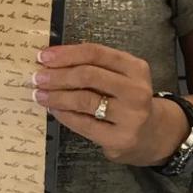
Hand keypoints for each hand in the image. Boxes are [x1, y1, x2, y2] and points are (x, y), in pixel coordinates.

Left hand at [33, 42, 183, 166]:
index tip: (43, 56)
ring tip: (40, 94)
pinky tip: (53, 109)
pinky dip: (63, 115)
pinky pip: (83, 123)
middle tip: (37, 77)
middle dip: (57, 75)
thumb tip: (52, 61)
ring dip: (56, 96)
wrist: (154, 134)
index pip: (95, 53)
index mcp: (135, 68)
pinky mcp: (119, 138)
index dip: (66, 53)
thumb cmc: (129, 100)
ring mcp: (130, 116)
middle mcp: (136, 90)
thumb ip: (95, 67)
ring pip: (84, 100)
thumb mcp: (122, 77)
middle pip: (88, 75)